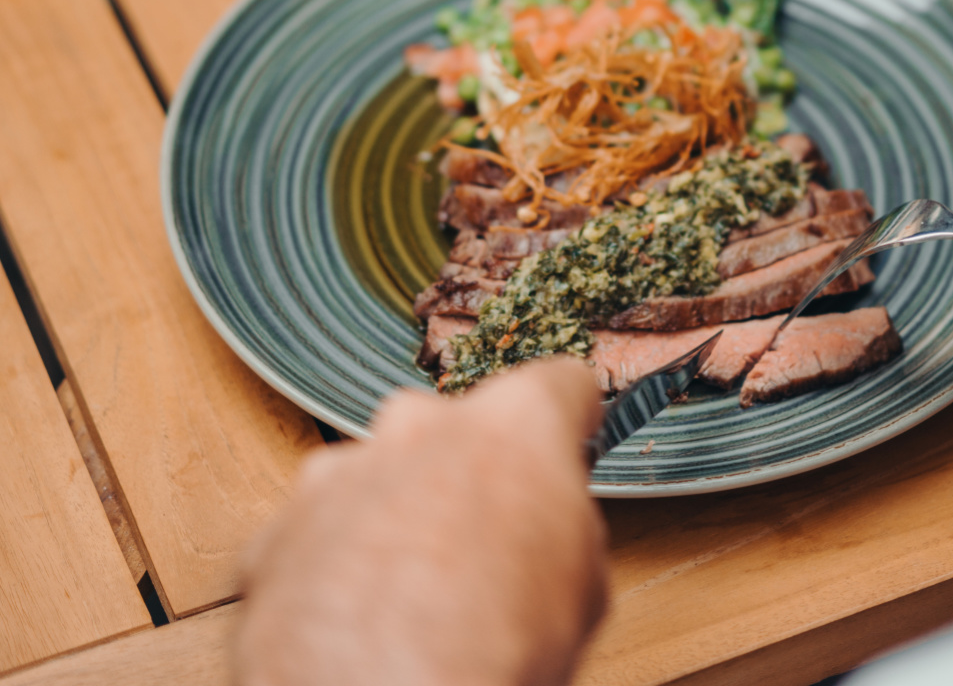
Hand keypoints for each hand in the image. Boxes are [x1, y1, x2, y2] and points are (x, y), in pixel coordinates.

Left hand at [236, 358, 608, 685]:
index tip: (567, 442)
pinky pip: (315, 539)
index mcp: (513, 422)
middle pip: (456, 429)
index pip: (560, 386)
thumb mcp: (586, 589)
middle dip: (468, 475)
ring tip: (412, 603)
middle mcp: (420, 425)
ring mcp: (338, 474)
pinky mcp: (275, 534)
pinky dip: (332, 572)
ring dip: (395, 519)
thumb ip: (564, 526)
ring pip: (378, 478)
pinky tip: (357, 627)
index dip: (570, 420)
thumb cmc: (494, 656)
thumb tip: (549, 533)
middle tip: (485, 549)